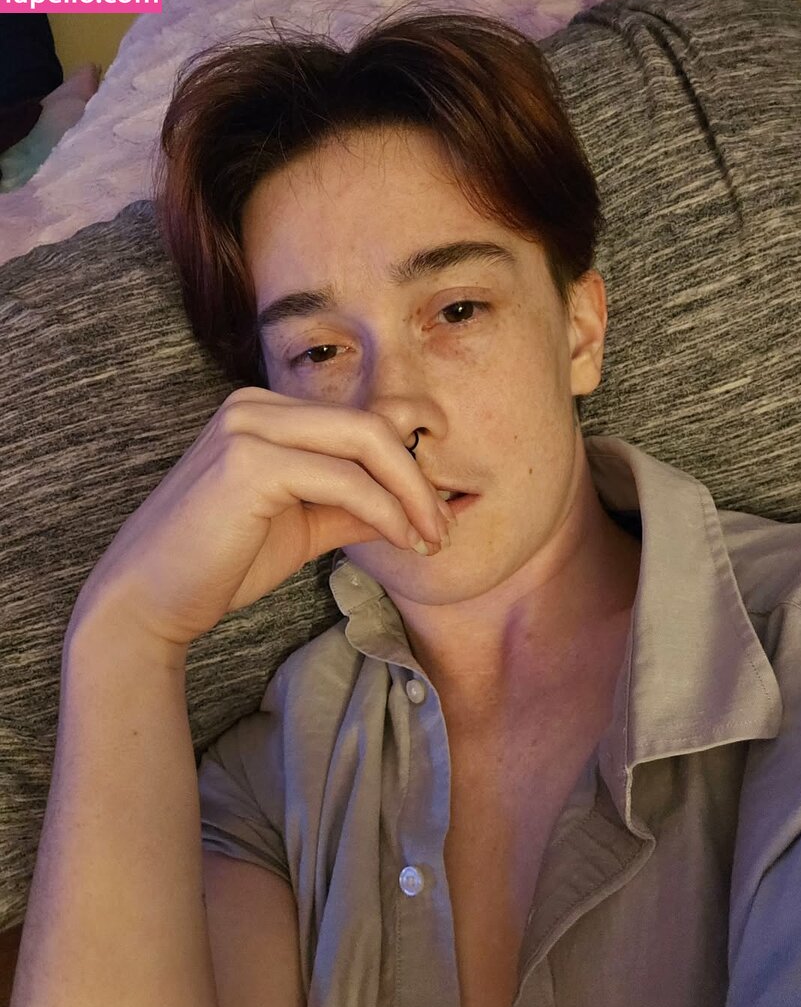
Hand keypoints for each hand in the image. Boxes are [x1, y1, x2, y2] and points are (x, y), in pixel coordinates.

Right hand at [71, 388, 452, 649]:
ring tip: (432, 537)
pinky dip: (385, 509)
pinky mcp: (248, 461)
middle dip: (420, 475)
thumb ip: (353, 505)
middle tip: (444, 525)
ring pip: (365, 439)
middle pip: (371, 422)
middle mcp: (256, 406)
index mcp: (267, 413)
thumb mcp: (305, 525)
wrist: (150, 600)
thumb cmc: (222, 562)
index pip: (359, 414)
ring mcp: (249, 427)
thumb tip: (415, 505)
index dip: (412, 445)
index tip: (438, 496)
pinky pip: (343, 479)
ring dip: (412, 492)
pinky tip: (402, 540)